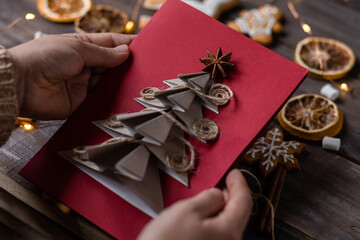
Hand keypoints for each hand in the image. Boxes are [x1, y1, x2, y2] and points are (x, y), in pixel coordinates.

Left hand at [8, 33, 134, 119]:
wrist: (21, 84)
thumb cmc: (44, 57)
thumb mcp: (78, 49)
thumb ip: (104, 54)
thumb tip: (126, 52)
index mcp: (82, 47)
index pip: (109, 44)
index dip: (126, 45)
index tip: (144, 47)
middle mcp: (84, 66)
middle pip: (111, 65)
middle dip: (127, 65)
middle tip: (146, 66)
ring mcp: (83, 85)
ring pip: (108, 83)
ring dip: (121, 82)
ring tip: (139, 81)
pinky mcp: (81, 103)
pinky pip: (101, 101)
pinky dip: (112, 99)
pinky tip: (125, 96)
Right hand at [137, 169, 251, 239]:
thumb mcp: (186, 211)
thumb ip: (207, 200)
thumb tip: (217, 195)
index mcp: (228, 231)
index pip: (244, 202)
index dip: (239, 183)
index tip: (234, 173)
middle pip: (238, 214)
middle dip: (231, 195)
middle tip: (223, 182)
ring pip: (226, 224)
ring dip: (220, 208)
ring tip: (209, 197)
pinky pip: (217, 234)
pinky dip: (212, 220)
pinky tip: (200, 216)